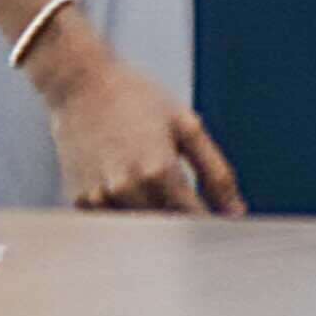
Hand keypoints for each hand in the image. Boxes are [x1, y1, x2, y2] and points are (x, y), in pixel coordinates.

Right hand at [22, 16, 241, 212]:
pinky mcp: (79, 200)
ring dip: (151, 221)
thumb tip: (236, 211)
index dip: (210, 224)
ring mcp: (100, 197)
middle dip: (181, 224)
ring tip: (147, 185)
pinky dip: (123, 214)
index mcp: (160, 170)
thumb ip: (215, 172)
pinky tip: (122, 184)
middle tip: (184, 203)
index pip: (195, 220)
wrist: (80, 82)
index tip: (218, 223)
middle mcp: (128, 189)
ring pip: (138, 233)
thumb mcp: (186, 125)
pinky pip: (111, 224)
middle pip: (167, 231)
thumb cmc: (137, 97)